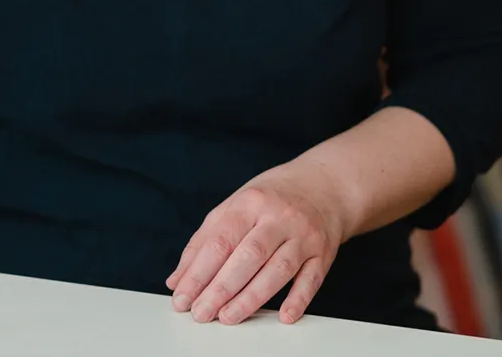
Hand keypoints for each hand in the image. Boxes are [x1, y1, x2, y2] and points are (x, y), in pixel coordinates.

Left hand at [165, 159, 349, 325]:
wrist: (323, 185)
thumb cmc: (271, 199)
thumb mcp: (234, 206)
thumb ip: (204, 241)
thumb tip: (177, 279)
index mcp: (250, 203)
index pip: (220, 242)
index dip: (198, 273)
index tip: (183, 298)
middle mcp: (278, 217)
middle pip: (247, 257)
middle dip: (221, 289)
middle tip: (201, 313)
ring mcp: (303, 235)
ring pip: (277, 270)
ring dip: (251, 298)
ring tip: (228, 316)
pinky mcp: (323, 252)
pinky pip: (312, 279)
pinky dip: (298, 299)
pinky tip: (283, 316)